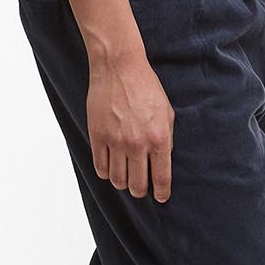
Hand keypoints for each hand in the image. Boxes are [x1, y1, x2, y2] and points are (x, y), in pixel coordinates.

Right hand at [87, 50, 174, 200]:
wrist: (119, 67)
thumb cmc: (146, 87)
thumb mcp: (167, 112)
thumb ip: (167, 139)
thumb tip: (162, 163)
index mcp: (159, 138)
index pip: (161, 177)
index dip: (162, 192)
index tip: (161, 197)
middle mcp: (137, 143)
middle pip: (137, 185)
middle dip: (141, 190)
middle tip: (141, 188)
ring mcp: (115, 141)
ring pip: (117, 180)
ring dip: (122, 183)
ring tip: (125, 177)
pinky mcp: (97, 136)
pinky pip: (100, 167)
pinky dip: (105, 172)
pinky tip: (110, 166)